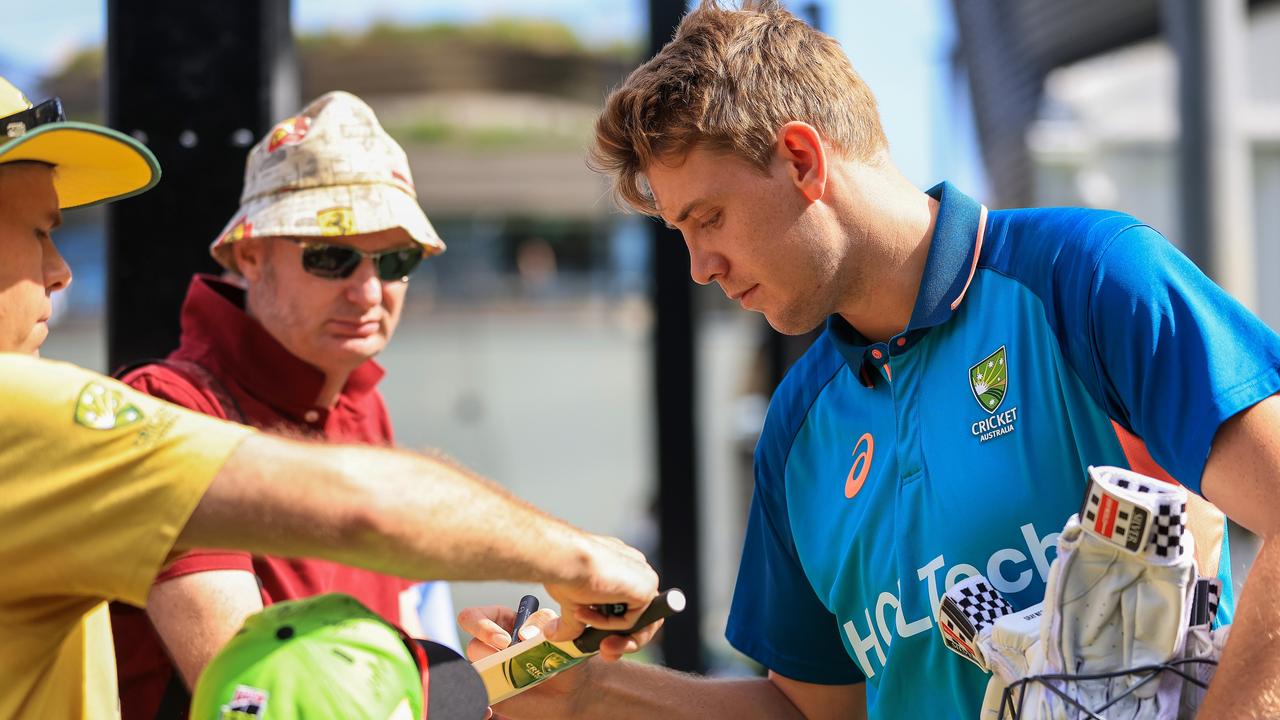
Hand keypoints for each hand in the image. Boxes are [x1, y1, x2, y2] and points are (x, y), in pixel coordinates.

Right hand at [458, 605, 596, 719]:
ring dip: (487, 678)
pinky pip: (475, 696)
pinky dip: (481, 703)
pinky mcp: (492, 692)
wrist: (570, 690)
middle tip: (508, 660)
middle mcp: (490, 646)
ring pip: (473, 671)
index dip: (482, 626)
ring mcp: (489, 670)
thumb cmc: (563, 654)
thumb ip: (545, 624)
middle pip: (472, 645)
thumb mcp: (558, 631)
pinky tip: (493, 709)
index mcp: (502, 622)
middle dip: (486, 653)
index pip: (474, 616)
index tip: (506, 641)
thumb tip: (524, 634)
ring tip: (513, 683)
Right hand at [543, 533, 659, 639]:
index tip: (597, 641)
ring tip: (599, 643)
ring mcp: (643, 578)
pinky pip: (632, 620)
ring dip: (619, 640)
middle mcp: (635, 571)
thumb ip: (572, 620)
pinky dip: (609, 625)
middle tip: (604, 651)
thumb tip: (556, 634)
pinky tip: (587, 614)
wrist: (563, 556)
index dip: (613, 628)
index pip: (627, 605)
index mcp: (620, 569)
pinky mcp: (646, 587)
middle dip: (621, 641)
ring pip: (642, 622)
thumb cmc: (563, 568)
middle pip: (640, 617)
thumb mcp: (568, 601)